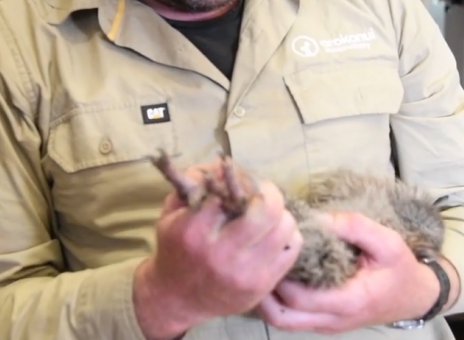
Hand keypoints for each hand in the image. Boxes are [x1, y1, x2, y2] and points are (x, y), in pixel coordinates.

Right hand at [133, 161, 301, 339]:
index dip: (236, 180)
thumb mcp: (171, 212)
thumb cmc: (174, 248)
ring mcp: (245, 273)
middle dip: (268, 191)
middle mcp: (222, 254)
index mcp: (195, 231)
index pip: (229, 192)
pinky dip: (287, 234)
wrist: (175, 298)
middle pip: (266, 210)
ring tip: (268, 212)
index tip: (235, 180)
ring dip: (280, 212)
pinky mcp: (262, 286)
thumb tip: (223, 163)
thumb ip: (193, 183)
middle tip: (261, 190)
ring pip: (284, 228)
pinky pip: (291, 249)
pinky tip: (273, 232)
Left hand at [257, 211, 445, 333]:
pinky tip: (276, 272)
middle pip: (282, 316)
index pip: (299, 297)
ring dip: (267, 295)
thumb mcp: (387, 241)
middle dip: (265, 286)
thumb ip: (355, 226)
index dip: (280, 273)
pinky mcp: (321, 321)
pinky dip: (276, 299)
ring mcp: (325, 324)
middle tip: (260, 255)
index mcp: (350, 301)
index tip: (274, 245)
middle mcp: (333, 320)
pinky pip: (290, 317)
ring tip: (264, 263)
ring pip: (281, 320)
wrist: (414, 296)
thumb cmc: (400, 268)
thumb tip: (317, 219)